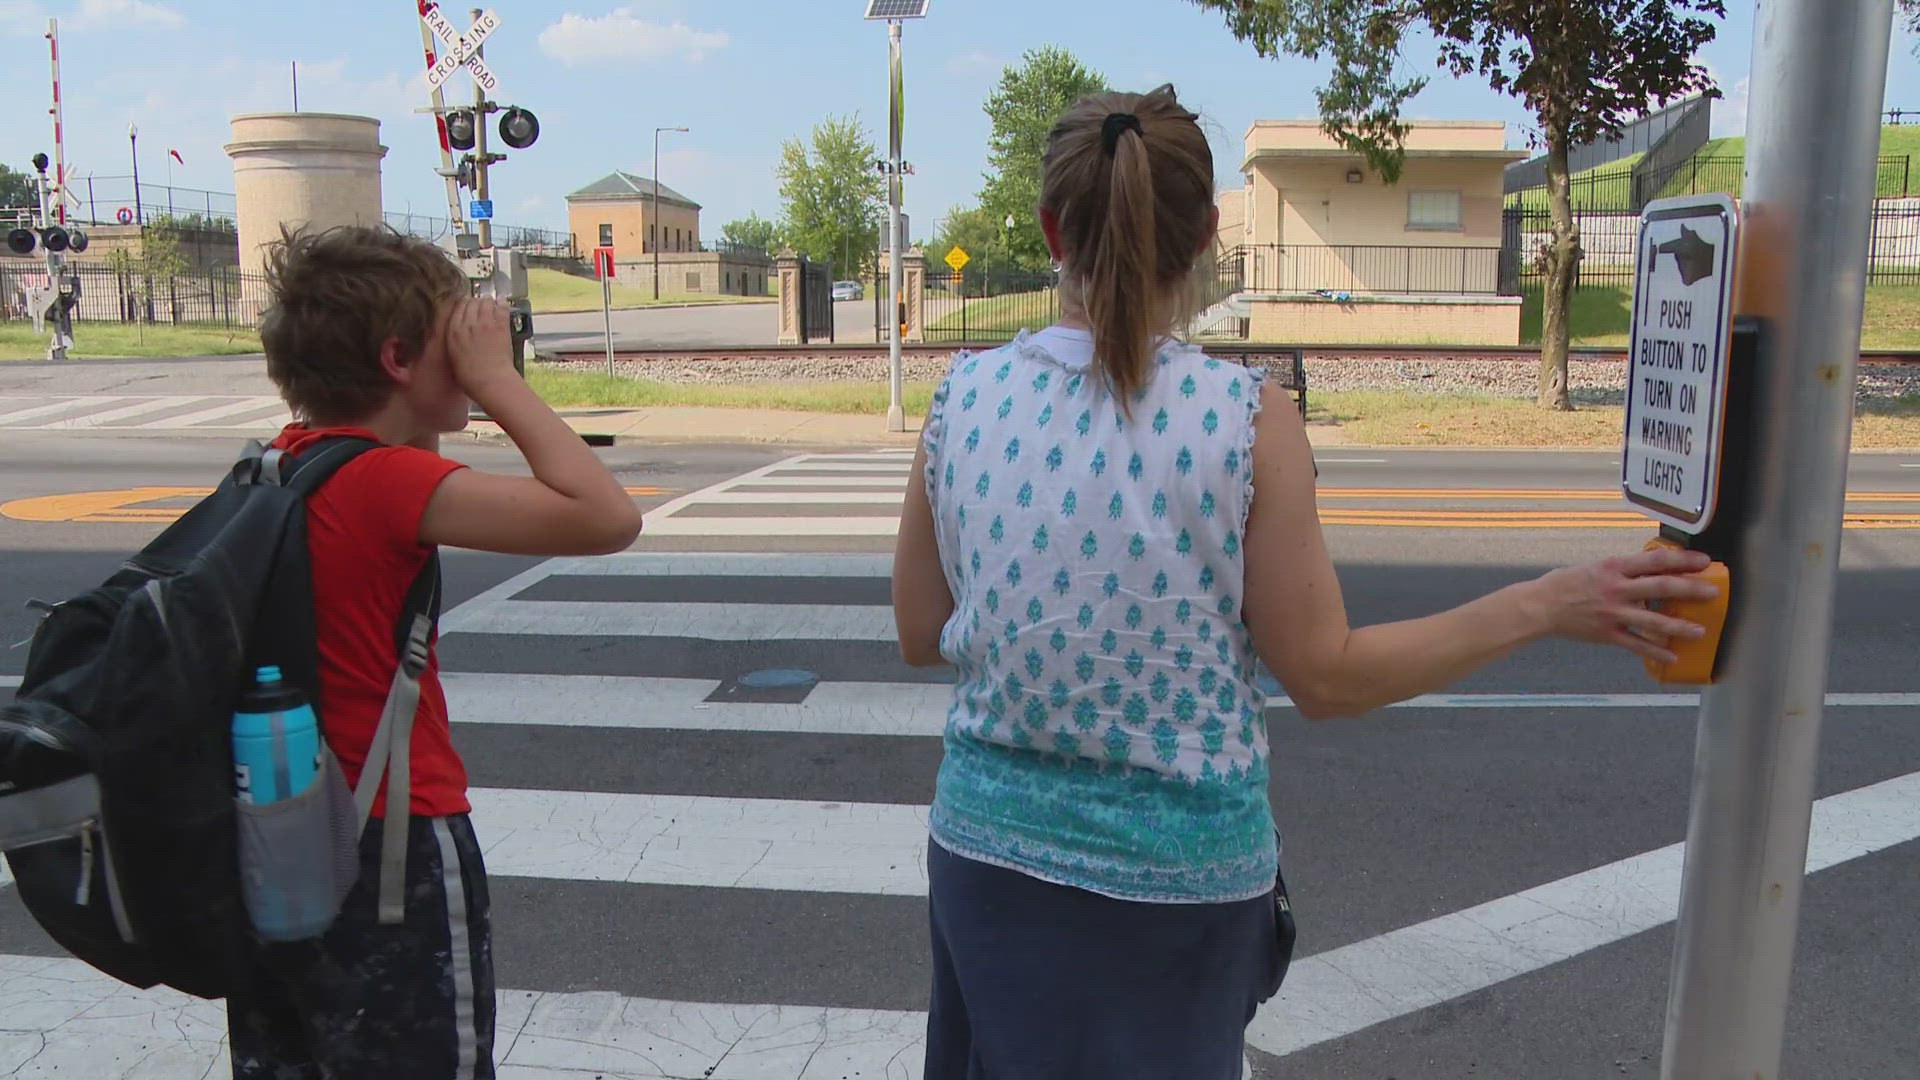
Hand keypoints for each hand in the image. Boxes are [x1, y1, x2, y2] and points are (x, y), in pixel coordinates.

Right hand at [444, 297, 515, 392]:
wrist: (489, 382)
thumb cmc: (471, 377)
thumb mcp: (453, 356)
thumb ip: (455, 340)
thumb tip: (459, 335)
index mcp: (453, 332)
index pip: (457, 307)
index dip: (464, 304)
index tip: (468, 304)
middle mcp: (468, 325)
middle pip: (471, 302)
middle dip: (477, 302)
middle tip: (481, 304)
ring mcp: (485, 324)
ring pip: (486, 302)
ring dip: (489, 302)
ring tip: (492, 303)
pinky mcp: (501, 328)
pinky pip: (501, 309)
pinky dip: (502, 304)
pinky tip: (503, 302)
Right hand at [1529, 547, 1719, 663]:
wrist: (1540, 606)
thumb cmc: (1565, 583)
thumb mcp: (1595, 567)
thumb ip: (1621, 569)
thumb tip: (1651, 570)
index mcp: (1613, 567)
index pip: (1655, 560)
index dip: (1682, 560)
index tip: (1703, 561)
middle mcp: (1616, 588)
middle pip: (1661, 587)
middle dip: (1691, 589)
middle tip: (1713, 592)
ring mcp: (1613, 613)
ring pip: (1654, 620)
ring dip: (1680, 626)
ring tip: (1701, 630)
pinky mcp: (1607, 633)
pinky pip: (1636, 644)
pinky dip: (1656, 651)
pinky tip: (1673, 656)